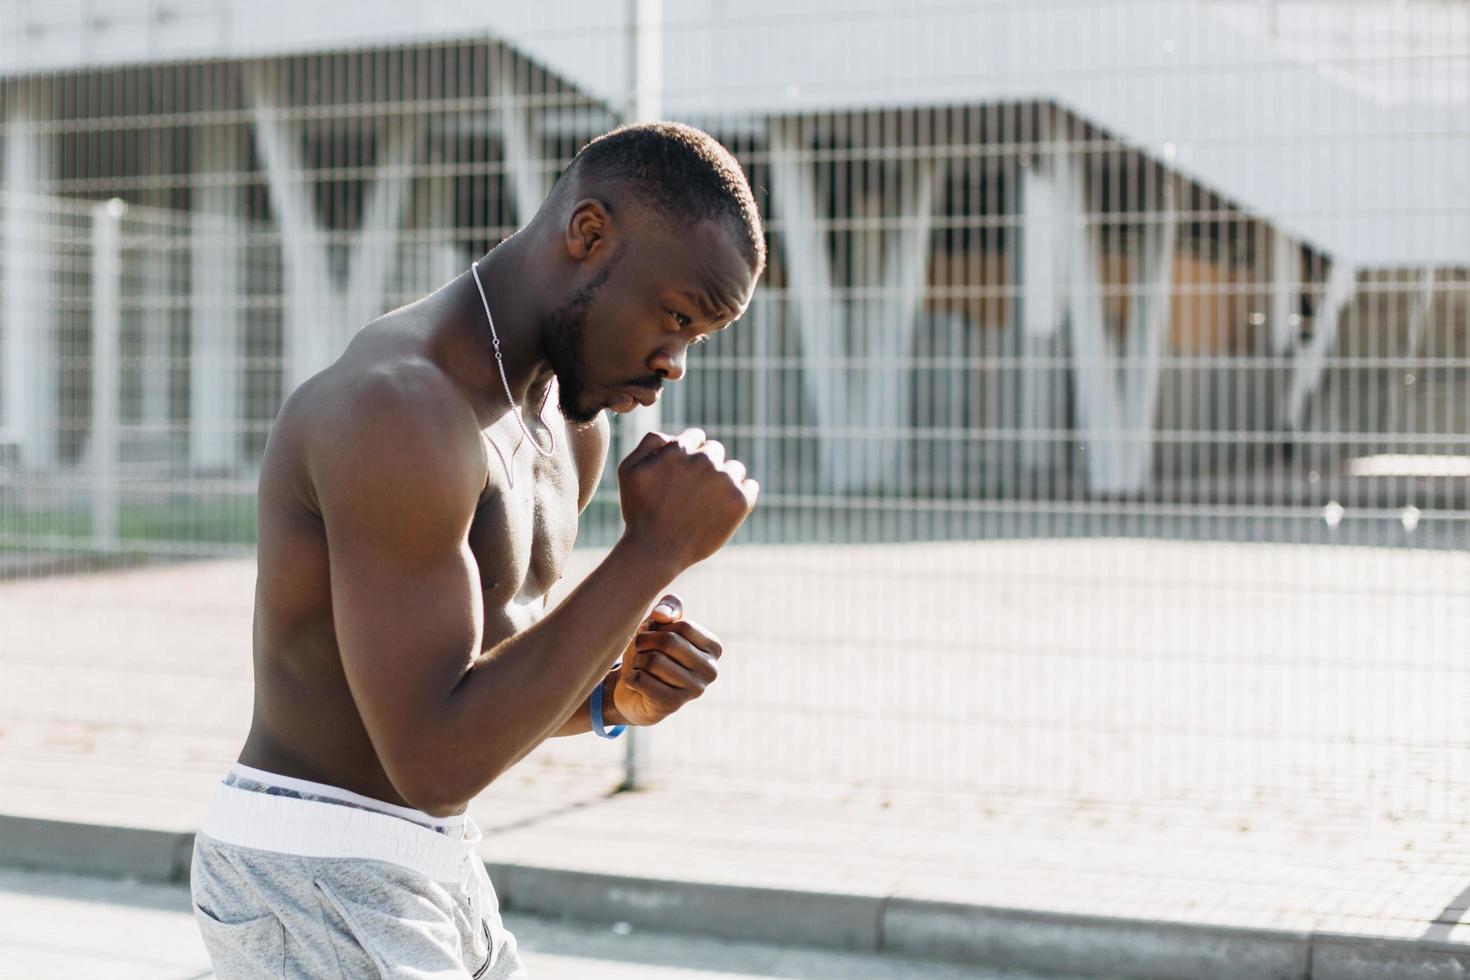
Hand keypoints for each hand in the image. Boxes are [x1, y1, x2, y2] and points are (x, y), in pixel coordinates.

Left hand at [608, 593, 722, 727]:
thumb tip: (662, 615)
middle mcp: (710, 670)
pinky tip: (636, 683)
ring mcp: (694, 690)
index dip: (658, 626)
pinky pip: (641, 680)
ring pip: (653, 661)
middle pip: (669, 641)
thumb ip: (667, 608)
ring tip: (640, 667)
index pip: (684, 626)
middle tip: (640, 650)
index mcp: (713, 648)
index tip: (651, 634)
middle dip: (645, 642)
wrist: (634, 691)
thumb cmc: (651, 652)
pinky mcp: (673, 705)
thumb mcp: (658, 624)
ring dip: (637, 661)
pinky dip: (630, 677)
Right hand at [617, 429, 757, 571]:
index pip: (696, 437)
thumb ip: (648, 443)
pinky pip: (751, 487)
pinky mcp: (740, 500)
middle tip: (694, 492)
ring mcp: (724, 480)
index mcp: (680, 448)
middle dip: (707, 466)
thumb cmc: (640, 512)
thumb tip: (673, 435)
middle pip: (715, 450)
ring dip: (725, 480)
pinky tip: (724, 509)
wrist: (657, 550)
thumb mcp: (628, 470)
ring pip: (734, 468)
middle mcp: (704, 459)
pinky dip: (741, 495)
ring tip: (707, 504)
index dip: (689, 455)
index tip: (684, 475)